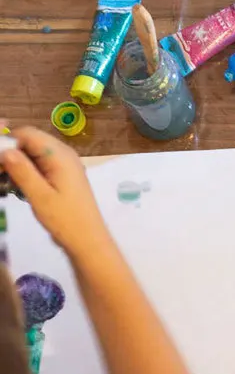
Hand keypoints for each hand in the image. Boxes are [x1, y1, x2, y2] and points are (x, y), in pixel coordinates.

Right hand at [0, 127, 111, 257]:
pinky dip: (27, 172)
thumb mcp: (40, 195)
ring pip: (34, 154)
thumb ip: (22, 170)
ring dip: (18, 164)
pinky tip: (19, 187)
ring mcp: (65, 165)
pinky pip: (41, 165)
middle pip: (30, 141)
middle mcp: (65, 154)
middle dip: (11, 153)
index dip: (8, 142)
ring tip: (8, 183)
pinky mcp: (63, 176)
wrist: (88, 240)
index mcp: (61, 155)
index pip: (28, 133)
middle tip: (2, 175)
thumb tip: (5, 150)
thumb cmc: (65, 219)